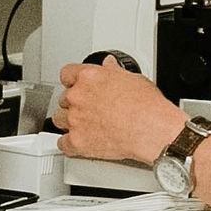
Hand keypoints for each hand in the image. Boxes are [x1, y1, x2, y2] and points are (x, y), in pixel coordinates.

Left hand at [54, 59, 186, 165]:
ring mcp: (75, 119)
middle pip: (63, 99)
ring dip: (69, 123)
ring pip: (59, 120)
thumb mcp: (132, 78)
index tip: (76, 86)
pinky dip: (70, 145)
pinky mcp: (77, 141)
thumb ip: (114, 71)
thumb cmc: (146, 105)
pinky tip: (79, 143)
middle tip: (89, 110)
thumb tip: (110, 65)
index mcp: (89, 77)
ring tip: (85, 126)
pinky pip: (62, 144)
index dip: (72, 82)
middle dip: (74, 104)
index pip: (66, 74)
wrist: (151, 129)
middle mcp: (78, 96)